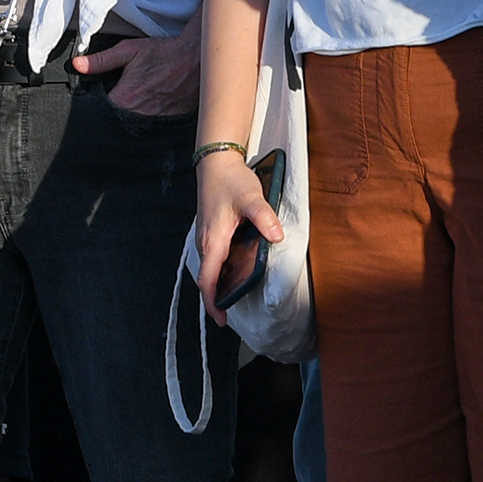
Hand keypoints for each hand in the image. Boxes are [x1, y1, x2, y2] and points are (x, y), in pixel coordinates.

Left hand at [74, 26, 199, 118]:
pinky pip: (156, 128)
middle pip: (119, 123)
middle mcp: (142, 114)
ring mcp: (159, 121)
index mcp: (127, 98)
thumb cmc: (164, 53)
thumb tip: (78, 65)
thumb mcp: (128, 51)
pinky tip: (153, 110)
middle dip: (115, 116)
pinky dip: (151, 122)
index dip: (97, 109)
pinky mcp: (173, 123)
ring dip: (133, 120)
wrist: (197, 57)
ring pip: (137, 128)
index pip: (103, 113)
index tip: (100, 102)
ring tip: (138, 105)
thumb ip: (101, 60)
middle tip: (120, 102)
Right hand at [193, 149, 284, 309]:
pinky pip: (213, 259)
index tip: (223, 320)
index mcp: (214, 240)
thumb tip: (277, 237)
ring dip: (219, 284)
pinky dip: (221, 271)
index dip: (213, 302)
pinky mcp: (210, 231)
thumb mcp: (251, 197)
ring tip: (236, 296)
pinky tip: (236, 271)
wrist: (215, 161)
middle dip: (218, 298)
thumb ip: (264, 218)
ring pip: (210, 269)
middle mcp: (206, 242)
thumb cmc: (230, 180)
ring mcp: (206, 237)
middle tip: (233, 314)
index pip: (208, 280)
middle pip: (207, 278)